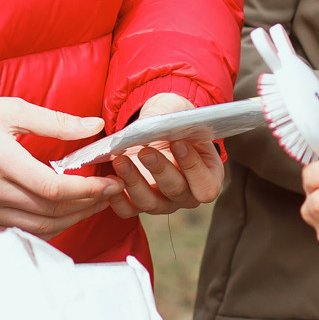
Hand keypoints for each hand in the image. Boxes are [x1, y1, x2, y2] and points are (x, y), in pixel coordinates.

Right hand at [0, 95, 124, 236]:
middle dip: (88, 203)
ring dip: (73, 218)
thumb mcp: (9, 109)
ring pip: (41, 227)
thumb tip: (94, 126)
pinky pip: (22, 232)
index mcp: (1, 161)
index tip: (109, 181)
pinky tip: (62, 212)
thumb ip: (55, 121)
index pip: (54, 187)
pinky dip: (48, 226)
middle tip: (111, 191)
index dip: (88, 189)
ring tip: (93, 202)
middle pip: (52, 210)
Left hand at [106, 93, 224, 219]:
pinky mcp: (138, 202)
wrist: (155, 126)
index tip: (178, 143)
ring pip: (150, 203)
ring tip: (120, 160)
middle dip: (160, 171)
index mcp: (208, 174)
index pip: (206, 186)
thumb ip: (167, 114)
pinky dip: (117, 198)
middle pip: (177, 193)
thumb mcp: (175, 109)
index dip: (194, 168)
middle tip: (145, 151)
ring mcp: (163, 201)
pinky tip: (110, 177)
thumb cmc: (173, 118)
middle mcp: (187, 194)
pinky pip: (128, 210)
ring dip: (134, 183)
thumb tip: (147, 125)